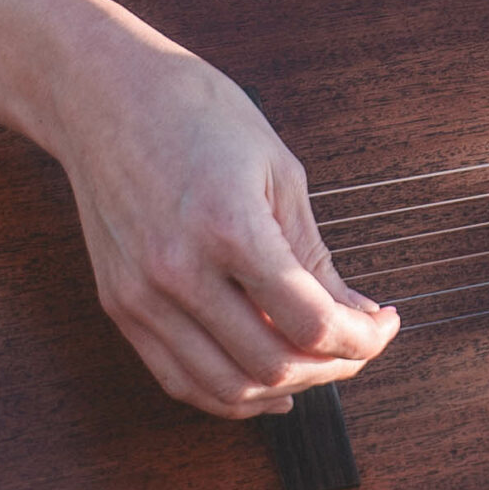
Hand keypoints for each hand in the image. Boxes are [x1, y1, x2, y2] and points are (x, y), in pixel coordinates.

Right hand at [47, 37, 396, 418]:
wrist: (105, 94)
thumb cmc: (195, 114)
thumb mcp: (278, 171)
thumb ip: (315, 256)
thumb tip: (357, 315)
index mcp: (229, 227)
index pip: (311, 322)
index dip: (363, 339)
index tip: (382, 326)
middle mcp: (179, 271)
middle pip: (273, 363)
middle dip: (333, 366)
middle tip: (357, 344)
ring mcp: (142, 295)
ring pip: (226, 386)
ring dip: (284, 389)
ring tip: (316, 364)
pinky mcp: (120, 306)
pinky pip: (179, 379)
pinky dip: (229, 395)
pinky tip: (264, 384)